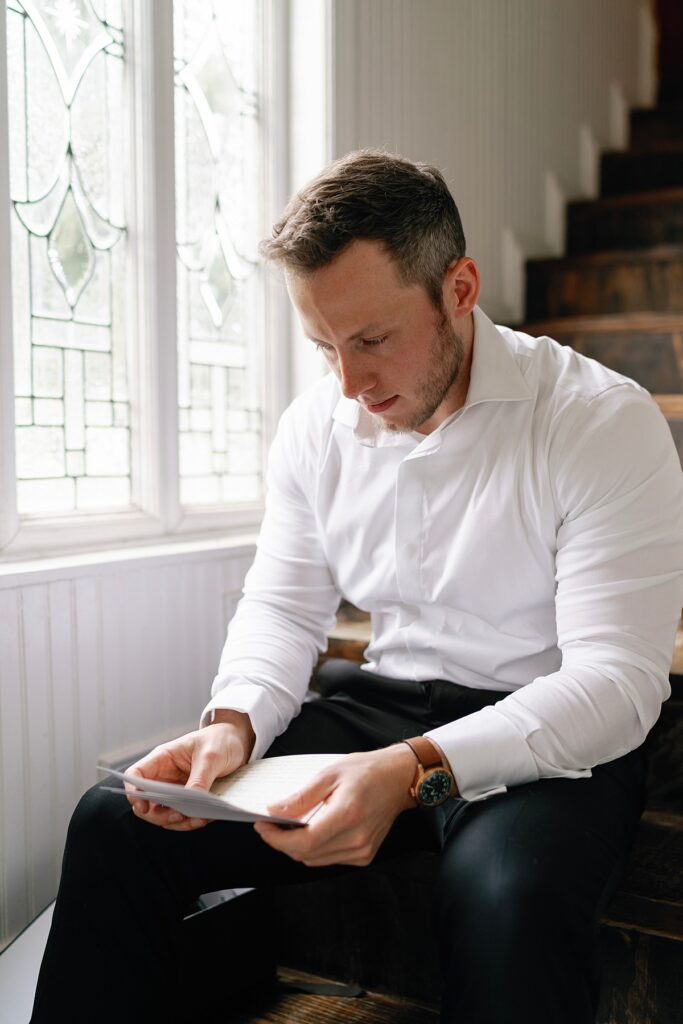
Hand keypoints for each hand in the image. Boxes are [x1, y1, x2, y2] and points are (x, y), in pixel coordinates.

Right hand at [124, 710, 253, 831]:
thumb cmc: (220, 740)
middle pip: (147, 802)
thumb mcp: (212, 755)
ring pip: (164, 814)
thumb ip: (200, 777)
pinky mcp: (188, 800)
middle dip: (159, 814)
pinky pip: (182, 817)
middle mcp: (164, 776)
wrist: (238, 742)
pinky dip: (190, 822)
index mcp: (163, 758)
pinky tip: (204, 818)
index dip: (134, 792)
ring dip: (177, 821)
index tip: (143, 806)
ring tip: (198, 819)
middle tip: (180, 815)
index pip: (136, 775)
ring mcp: (175, 790)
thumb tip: (190, 801)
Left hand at [253, 743, 416, 865]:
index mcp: (347, 815)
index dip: (277, 839)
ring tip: (287, 828)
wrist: (399, 778)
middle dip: (282, 842)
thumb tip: (275, 810)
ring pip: (316, 860)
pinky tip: (311, 832)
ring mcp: (362, 851)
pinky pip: (330, 859)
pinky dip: (315, 849)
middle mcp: (356, 839)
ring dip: (297, 847)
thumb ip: (301, 796)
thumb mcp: (330, 773)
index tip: (262, 826)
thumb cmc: (367, 770)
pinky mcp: (364, 855)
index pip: (303, 842)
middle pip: (306, 855)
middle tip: (270, 824)